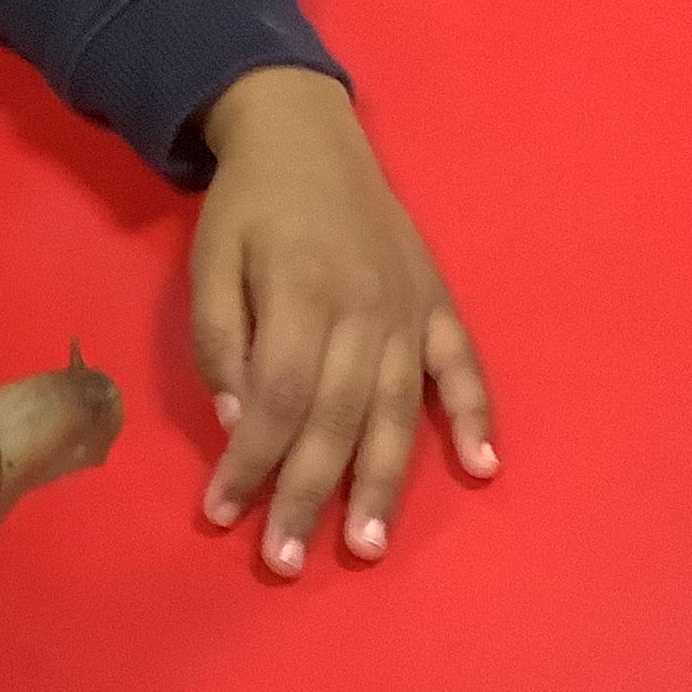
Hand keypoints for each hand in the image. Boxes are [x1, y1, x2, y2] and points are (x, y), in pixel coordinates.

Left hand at [190, 68, 496, 575]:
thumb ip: (221, 340)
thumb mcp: (209, 262)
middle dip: (308, 495)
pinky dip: (477, 415)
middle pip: (337, 418)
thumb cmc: (248, 205)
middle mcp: (364, 307)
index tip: (222, 514)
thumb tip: (237, 421)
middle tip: (285, 561)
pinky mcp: (437, 302)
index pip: (279, 399)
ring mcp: (408, 308)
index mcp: (301, 292)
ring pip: (397, 410)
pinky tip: (482, 466)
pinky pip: (464, 365)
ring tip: (367, 545)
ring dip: (382, 483)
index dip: (251, 461)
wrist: (305, 130)